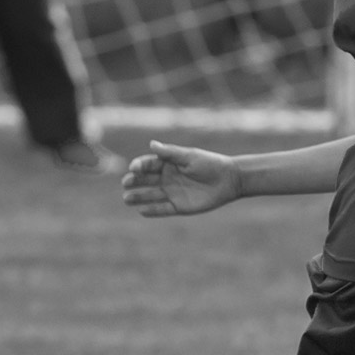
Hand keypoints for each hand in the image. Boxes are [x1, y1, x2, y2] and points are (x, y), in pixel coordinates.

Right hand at [120, 141, 241, 216]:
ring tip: (126, 199)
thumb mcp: (190, 156)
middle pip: (146, 180)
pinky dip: (152, 211)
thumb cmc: (210, 164)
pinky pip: (162, 209)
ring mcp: (172, 193)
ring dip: (138, 197)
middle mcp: (167, 178)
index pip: (148, 164)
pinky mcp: (179, 206)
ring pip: (150, 196)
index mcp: (168, 163)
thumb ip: (171, 153)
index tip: (133, 168)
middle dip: (134, 181)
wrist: (229, 180)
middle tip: (126, 183)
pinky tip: (141, 211)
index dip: (139, 166)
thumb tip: (152, 144)